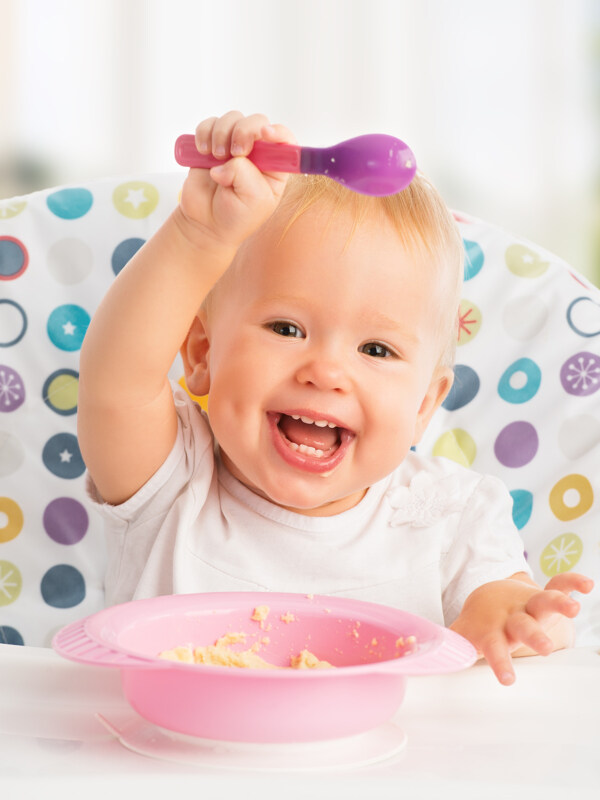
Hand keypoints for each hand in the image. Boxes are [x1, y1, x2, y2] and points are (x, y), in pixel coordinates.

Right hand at [177, 111, 296, 249]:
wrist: (207, 223)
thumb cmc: (236, 216)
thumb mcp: (253, 200)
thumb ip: (245, 174)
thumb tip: (227, 160)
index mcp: (275, 167)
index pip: (285, 139)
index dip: (277, 131)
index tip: (264, 134)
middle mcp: (257, 153)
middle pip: (257, 122)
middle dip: (244, 131)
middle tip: (235, 152)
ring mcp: (234, 146)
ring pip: (233, 119)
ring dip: (222, 134)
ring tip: (216, 157)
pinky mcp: (213, 143)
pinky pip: (209, 124)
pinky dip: (204, 133)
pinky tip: (204, 152)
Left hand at [450, 571, 593, 684]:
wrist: (489, 596)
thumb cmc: (482, 625)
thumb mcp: (466, 636)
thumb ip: (450, 649)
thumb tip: (423, 665)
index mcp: (495, 630)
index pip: (496, 648)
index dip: (500, 663)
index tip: (507, 680)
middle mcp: (514, 617)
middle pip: (524, 626)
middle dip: (534, 636)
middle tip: (543, 647)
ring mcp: (529, 604)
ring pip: (544, 602)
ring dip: (557, 604)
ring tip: (573, 609)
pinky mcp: (543, 594)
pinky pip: (559, 585)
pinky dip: (572, 582)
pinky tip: (587, 585)